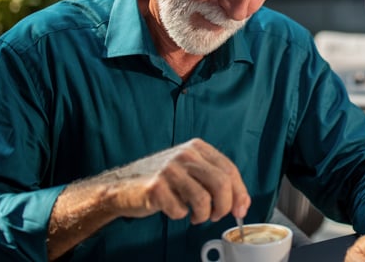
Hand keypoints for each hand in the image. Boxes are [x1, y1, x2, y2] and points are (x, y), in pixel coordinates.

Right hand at [103, 138, 250, 222]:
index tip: (240, 210)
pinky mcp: (156, 188)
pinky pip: (180, 210)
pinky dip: (180, 216)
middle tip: (216, 216)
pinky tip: (174, 210)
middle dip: (224, 207)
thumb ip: (216, 181)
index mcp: (197, 147)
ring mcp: (169, 169)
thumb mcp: (191, 171)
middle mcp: (185, 154)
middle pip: (221, 184)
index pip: (230, 169)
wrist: (122, 186)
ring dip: (203, 215)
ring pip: (203, 199)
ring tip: (195, 216)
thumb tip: (242, 203)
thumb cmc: (161, 181)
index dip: (240, 193)